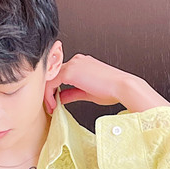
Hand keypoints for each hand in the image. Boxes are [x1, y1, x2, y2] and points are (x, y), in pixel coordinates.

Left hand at [43, 53, 169, 113]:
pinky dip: (49, 94)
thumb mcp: (87, 93)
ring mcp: (73, 64)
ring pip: (51, 78)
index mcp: (82, 63)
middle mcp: (76, 61)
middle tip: (49, 107)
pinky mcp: (70, 71)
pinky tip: (53, 105)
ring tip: (51, 108)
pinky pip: (52, 82)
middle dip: (48, 92)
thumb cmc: (111, 90)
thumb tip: (61, 98)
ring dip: (47, 94)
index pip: (61, 74)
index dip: (54, 90)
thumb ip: (72, 93)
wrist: (122, 87)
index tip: (54, 103)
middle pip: (54, 75)